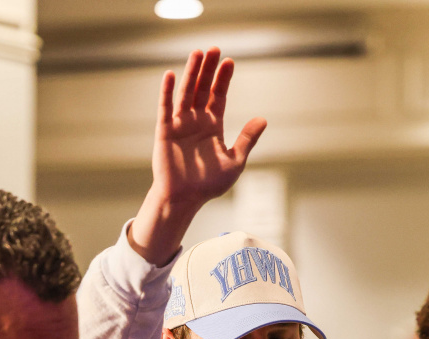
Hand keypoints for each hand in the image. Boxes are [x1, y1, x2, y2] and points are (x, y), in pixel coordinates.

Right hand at [130, 47, 266, 265]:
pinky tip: (170, 75)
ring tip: (198, 53)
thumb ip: (247, 139)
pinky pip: (165, 108)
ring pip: (185, 93)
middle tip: (215, 49)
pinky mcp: (165, 131)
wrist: (185, 199)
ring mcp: (180, 124)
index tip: (230, 62)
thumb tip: (263, 119)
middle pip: (202, 88)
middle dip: (209, 70)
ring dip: (191, 73)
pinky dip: (166, 92)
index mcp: (212, 126)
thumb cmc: (209, 184)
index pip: (218, 96)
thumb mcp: (234, 161)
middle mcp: (196, 121)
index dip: (223, 79)